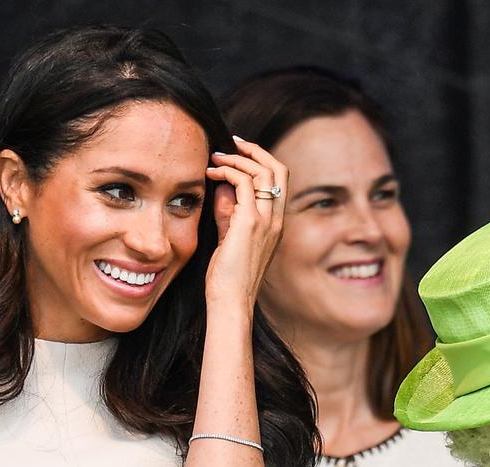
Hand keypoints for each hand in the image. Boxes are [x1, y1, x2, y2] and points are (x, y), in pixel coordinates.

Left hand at [204, 137, 287, 311]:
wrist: (230, 301)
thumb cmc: (227, 277)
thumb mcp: (229, 238)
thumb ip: (228, 213)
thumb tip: (221, 188)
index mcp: (275, 223)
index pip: (279, 180)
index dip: (260, 161)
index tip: (237, 153)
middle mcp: (276, 219)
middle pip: (278, 168)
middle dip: (254, 150)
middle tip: (231, 143)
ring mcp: (266, 221)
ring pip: (263, 171)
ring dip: (237, 158)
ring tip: (214, 157)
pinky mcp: (250, 223)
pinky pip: (244, 183)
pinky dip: (227, 171)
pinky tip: (211, 173)